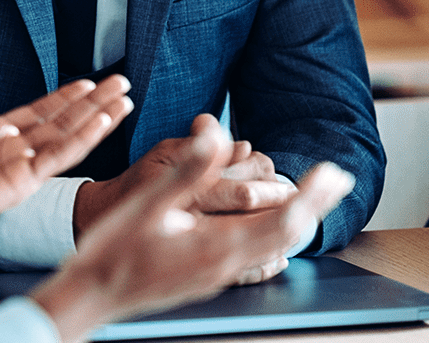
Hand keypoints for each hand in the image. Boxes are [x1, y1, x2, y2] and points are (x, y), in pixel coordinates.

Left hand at [0, 48, 131, 285]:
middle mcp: (14, 150)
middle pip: (63, 121)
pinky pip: (59, 157)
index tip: (89, 81)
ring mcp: (21, 166)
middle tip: (121, 83)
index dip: (66, 97)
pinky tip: (103, 123)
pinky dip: (83, 139)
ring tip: (124, 100)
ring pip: (69, 137)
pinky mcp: (23, 182)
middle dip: (93, 103)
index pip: (40, 112)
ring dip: (98, 118)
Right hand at [32, 116, 354, 342]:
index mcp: (215, 246)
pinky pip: (255, 262)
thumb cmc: (113, 250)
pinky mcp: (207, 279)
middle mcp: (225, 266)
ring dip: (298, 220)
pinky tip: (277, 240)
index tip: (328, 170)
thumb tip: (217, 133)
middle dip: (315, 205)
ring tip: (315, 198)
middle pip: (287, 235)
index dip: (310, 195)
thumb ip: (188, 170)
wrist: (91, 296)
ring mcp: (217, 276)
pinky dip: (275, 242)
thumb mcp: (148, 202)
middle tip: (337, 178)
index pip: (281, 220)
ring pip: (274, 248)